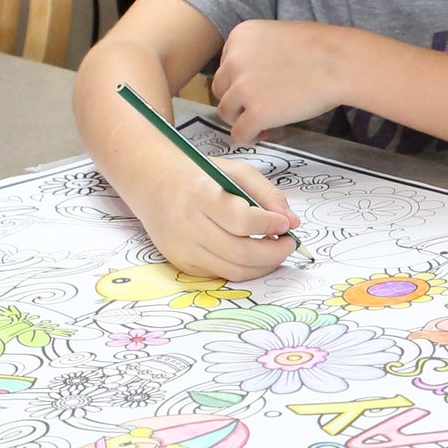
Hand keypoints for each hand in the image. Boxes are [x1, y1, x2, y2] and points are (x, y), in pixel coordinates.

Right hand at [139, 157, 301, 280]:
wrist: (154, 185)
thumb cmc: (199, 176)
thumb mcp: (236, 172)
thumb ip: (268, 194)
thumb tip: (293, 222)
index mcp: (200, 195)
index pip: (242, 220)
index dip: (270, 225)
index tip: (286, 223)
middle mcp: (188, 225)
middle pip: (241, 252)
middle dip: (275, 252)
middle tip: (289, 243)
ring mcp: (183, 248)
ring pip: (233, 270)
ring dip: (264, 266)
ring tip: (275, 250)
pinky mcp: (182, 264)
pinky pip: (221, 275)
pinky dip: (244, 269)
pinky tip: (253, 255)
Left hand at [212, 21, 342, 144]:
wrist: (340, 63)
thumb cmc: (322, 49)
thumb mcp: (279, 36)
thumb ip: (259, 51)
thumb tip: (256, 78)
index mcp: (239, 36)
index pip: (226, 65)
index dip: (241, 80)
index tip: (260, 88)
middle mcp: (234, 59)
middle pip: (221, 89)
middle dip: (237, 100)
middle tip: (259, 106)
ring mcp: (243, 88)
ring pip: (226, 112)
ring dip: (241, 119)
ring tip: (261, 122)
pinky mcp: (256, 113)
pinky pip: (240, 133)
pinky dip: (248, 136)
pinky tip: (262, 133)